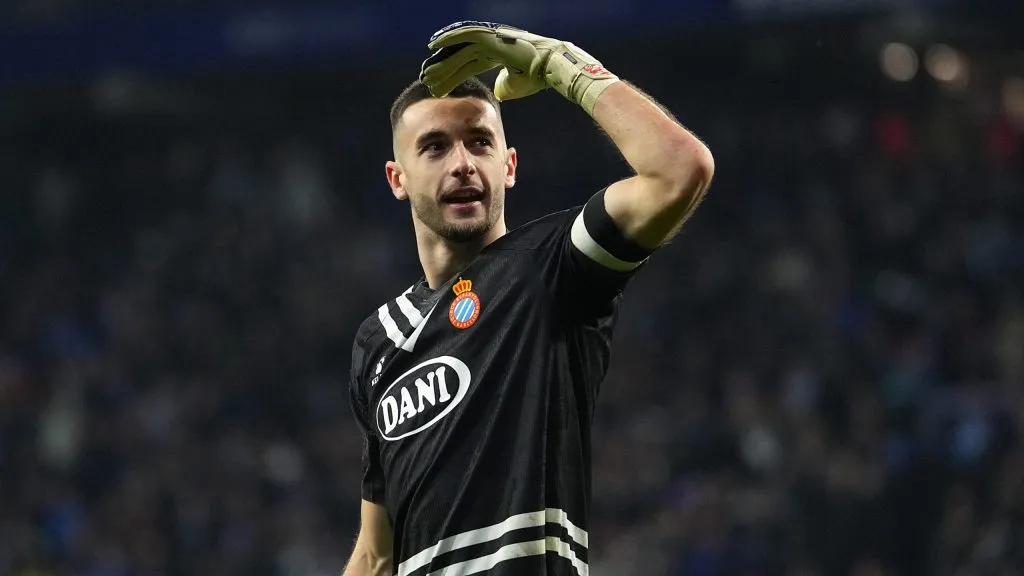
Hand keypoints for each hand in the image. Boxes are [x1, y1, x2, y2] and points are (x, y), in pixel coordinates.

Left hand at [419, 21, 619, 114]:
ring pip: (459, 48)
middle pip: (460, 58)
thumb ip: (504, 87)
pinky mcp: (490, 36)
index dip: (452, 76)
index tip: (438, 87)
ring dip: (442, 58)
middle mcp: (489, 45)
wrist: (549, 66)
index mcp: (494, 56)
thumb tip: (498, 92)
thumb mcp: (513, 86)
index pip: (467, 66)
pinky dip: (449, 38)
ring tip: (426, 67)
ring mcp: (489, 39)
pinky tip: (434, 44)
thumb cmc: (535, 77)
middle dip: (443, 69)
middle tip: (427, 79)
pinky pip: (465, 35)